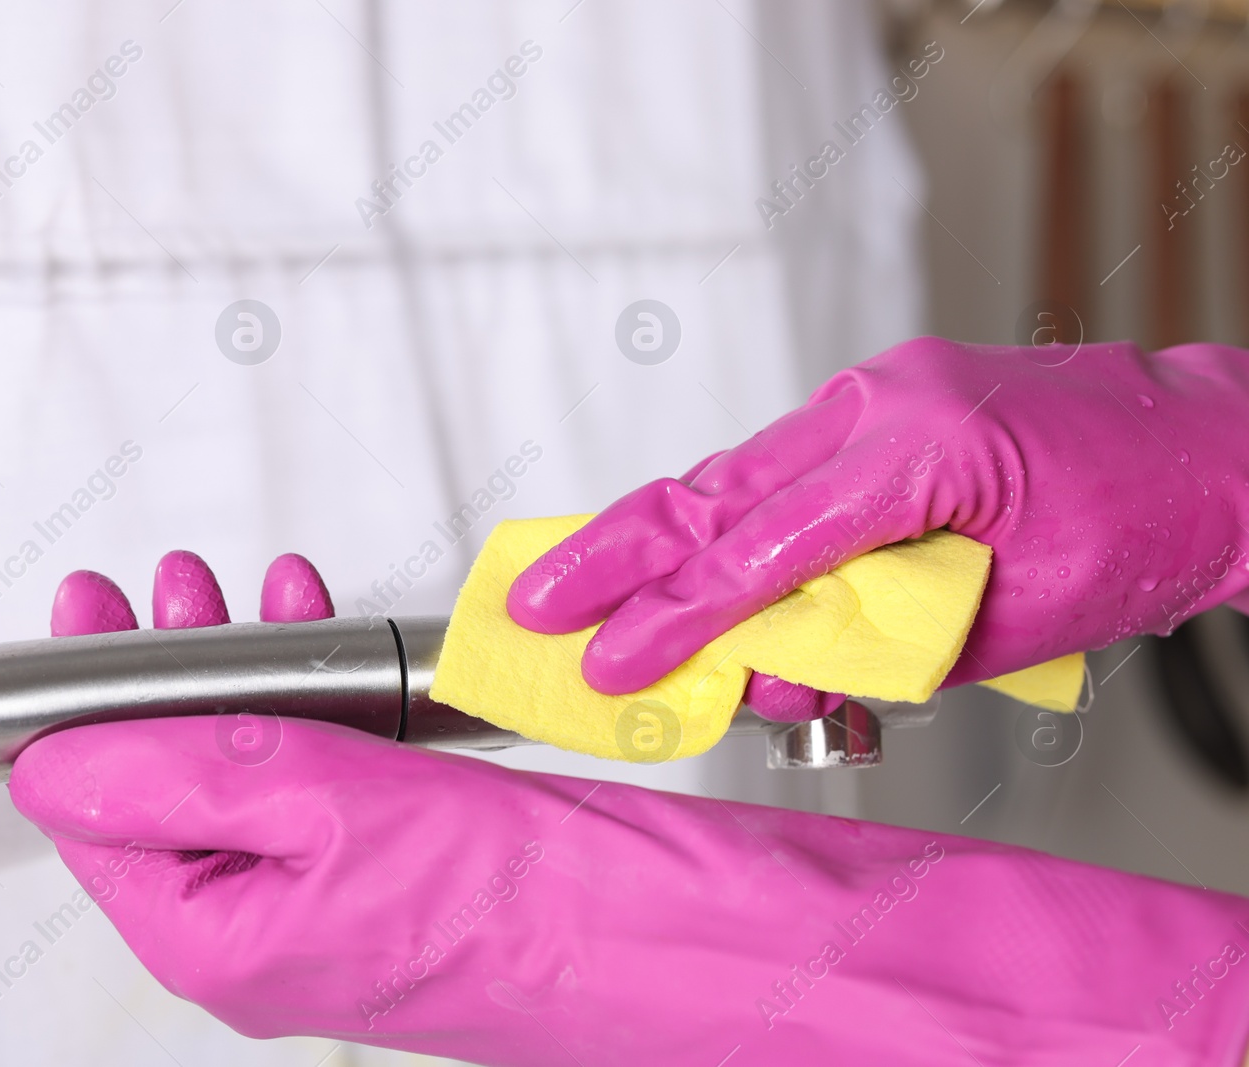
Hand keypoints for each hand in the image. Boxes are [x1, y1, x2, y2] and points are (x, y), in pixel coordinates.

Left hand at [13, 550, 1248, 1063]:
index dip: (83, 708)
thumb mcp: (332, 808)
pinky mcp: (404, 856)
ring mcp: (338, 891)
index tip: (88, 613)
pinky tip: (325, 635)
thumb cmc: (536, 906)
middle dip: (162, 668)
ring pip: (250, 763)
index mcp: (224, 935)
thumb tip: (62, 756)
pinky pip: (328, 764)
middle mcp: (270, 923)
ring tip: (243, 591)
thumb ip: (182, 772)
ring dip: (240, 667)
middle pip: (168, 781)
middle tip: (157, 588)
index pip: (99, 817)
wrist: (685, 935)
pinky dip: (316, 690)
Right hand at [508, 338, 1248, 704]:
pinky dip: (722, 518)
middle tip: (533, 600)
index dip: (672, 618)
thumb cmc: (1139, 532)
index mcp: (918, 454)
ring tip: (581, 583)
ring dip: (656, 535)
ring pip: (735, 471)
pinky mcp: (881, 400)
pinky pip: (778, 464)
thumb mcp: (1001, 623)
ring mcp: (878, 390)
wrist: (1211, 452)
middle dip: (613, 551)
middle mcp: (881, 402)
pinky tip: (679, 554)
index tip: (609, 664)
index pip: (758, 553)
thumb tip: (762, 672)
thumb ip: (868, 646)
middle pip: (713, 488)